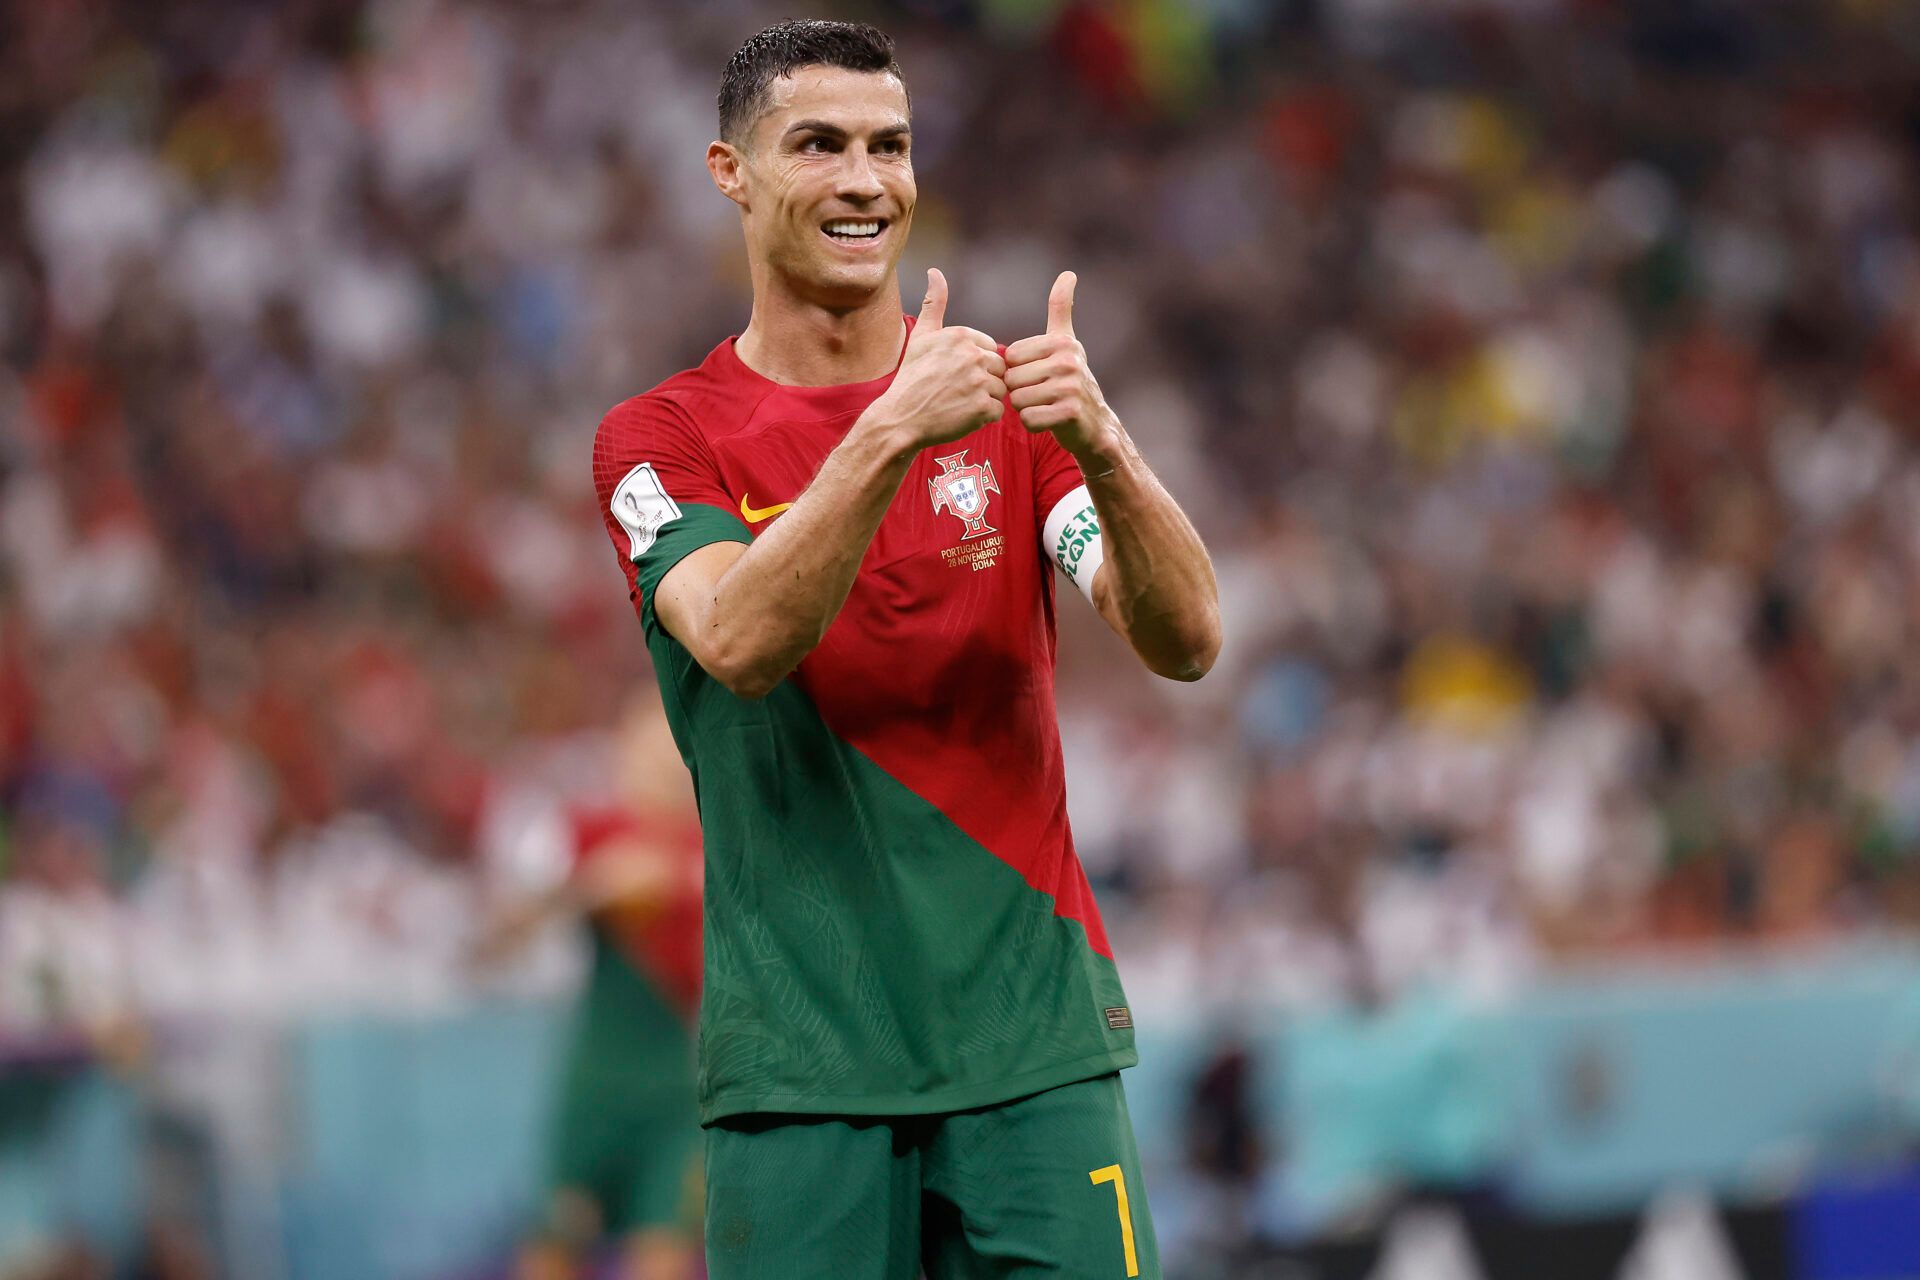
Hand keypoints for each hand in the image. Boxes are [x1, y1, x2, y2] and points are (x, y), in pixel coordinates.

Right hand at [871, 268, 1007, 449]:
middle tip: (957, 392)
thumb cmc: (911, 378)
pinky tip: (963, 415)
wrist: (900, 418)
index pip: (989, 348)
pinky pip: (998, 411)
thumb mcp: (921, 336)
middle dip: (983, 381)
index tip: (954, 375)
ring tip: (959, 403)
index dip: (975, 364)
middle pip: (997, 368)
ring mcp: (979, 382)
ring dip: (985, 399)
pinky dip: (984, 416)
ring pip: (1000, 389)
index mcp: (961, 336)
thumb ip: (935, 304)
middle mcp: (972, 355)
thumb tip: (935, 271)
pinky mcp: (982, 408)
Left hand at [1004, 271, 1117, 460]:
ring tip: (1046, 406)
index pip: (1011, 357)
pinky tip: (1049, 420)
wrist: (1095, 424)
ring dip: (1025, 408)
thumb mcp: (1066, 342)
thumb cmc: (1070, 381)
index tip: (1039, 375)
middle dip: (1020, 391)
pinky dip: (1033, 424)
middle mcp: (1069, 361)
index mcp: (1062, 342)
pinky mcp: (1070, 413)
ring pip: (1017, 400)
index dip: (1018, 370)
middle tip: (1043, 395)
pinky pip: (1028, 419)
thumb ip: (1061, 308)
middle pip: (1012, 379)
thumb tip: (1068, 273)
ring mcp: (1071, 387)